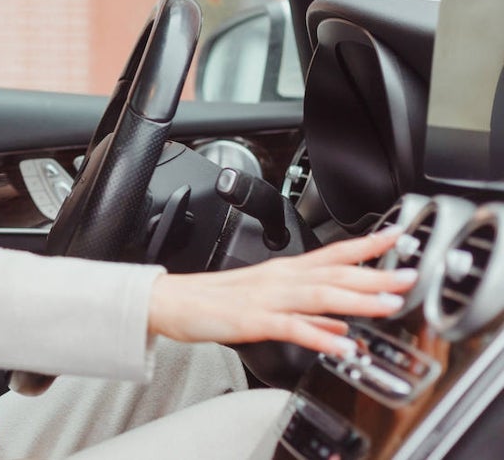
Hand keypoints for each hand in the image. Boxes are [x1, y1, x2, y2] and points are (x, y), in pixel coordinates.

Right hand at [147, 228, 415, 356]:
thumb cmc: (212, 300)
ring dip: (357, 299)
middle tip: (409, 275)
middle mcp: (280, 279)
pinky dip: (319, 335)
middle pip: (335, 273)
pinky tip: (341, 343)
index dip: (367, 245)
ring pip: (319, 295)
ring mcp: (267, 298)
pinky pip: (291, 328)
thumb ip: (307, 315)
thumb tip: (341, 323)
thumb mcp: (265, 303)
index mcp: (284, 271)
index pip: (334, 253)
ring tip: (388, 304)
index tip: (398, 238)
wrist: (171, 301)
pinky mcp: (252, 320)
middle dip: (375, 274)